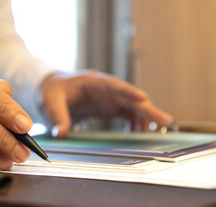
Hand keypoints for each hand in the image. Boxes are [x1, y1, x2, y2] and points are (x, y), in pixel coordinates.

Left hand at [39, 70, 172, 137]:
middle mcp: (105, 88)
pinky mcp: (110, 106)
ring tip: (152, 133)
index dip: (128, 91)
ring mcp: (109, 97)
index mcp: (92, 82)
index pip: (113, 85)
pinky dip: (135, 122)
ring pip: (133, 105)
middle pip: (130, 96)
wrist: (54, 88)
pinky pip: (128, 113)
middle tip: (165, 120)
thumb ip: (56, 116)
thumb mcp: (50, 101)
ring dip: (144, 118)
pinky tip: (138, 133)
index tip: (143, 97)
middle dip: (147, 108)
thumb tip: (61, 133)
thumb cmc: (53, 90)